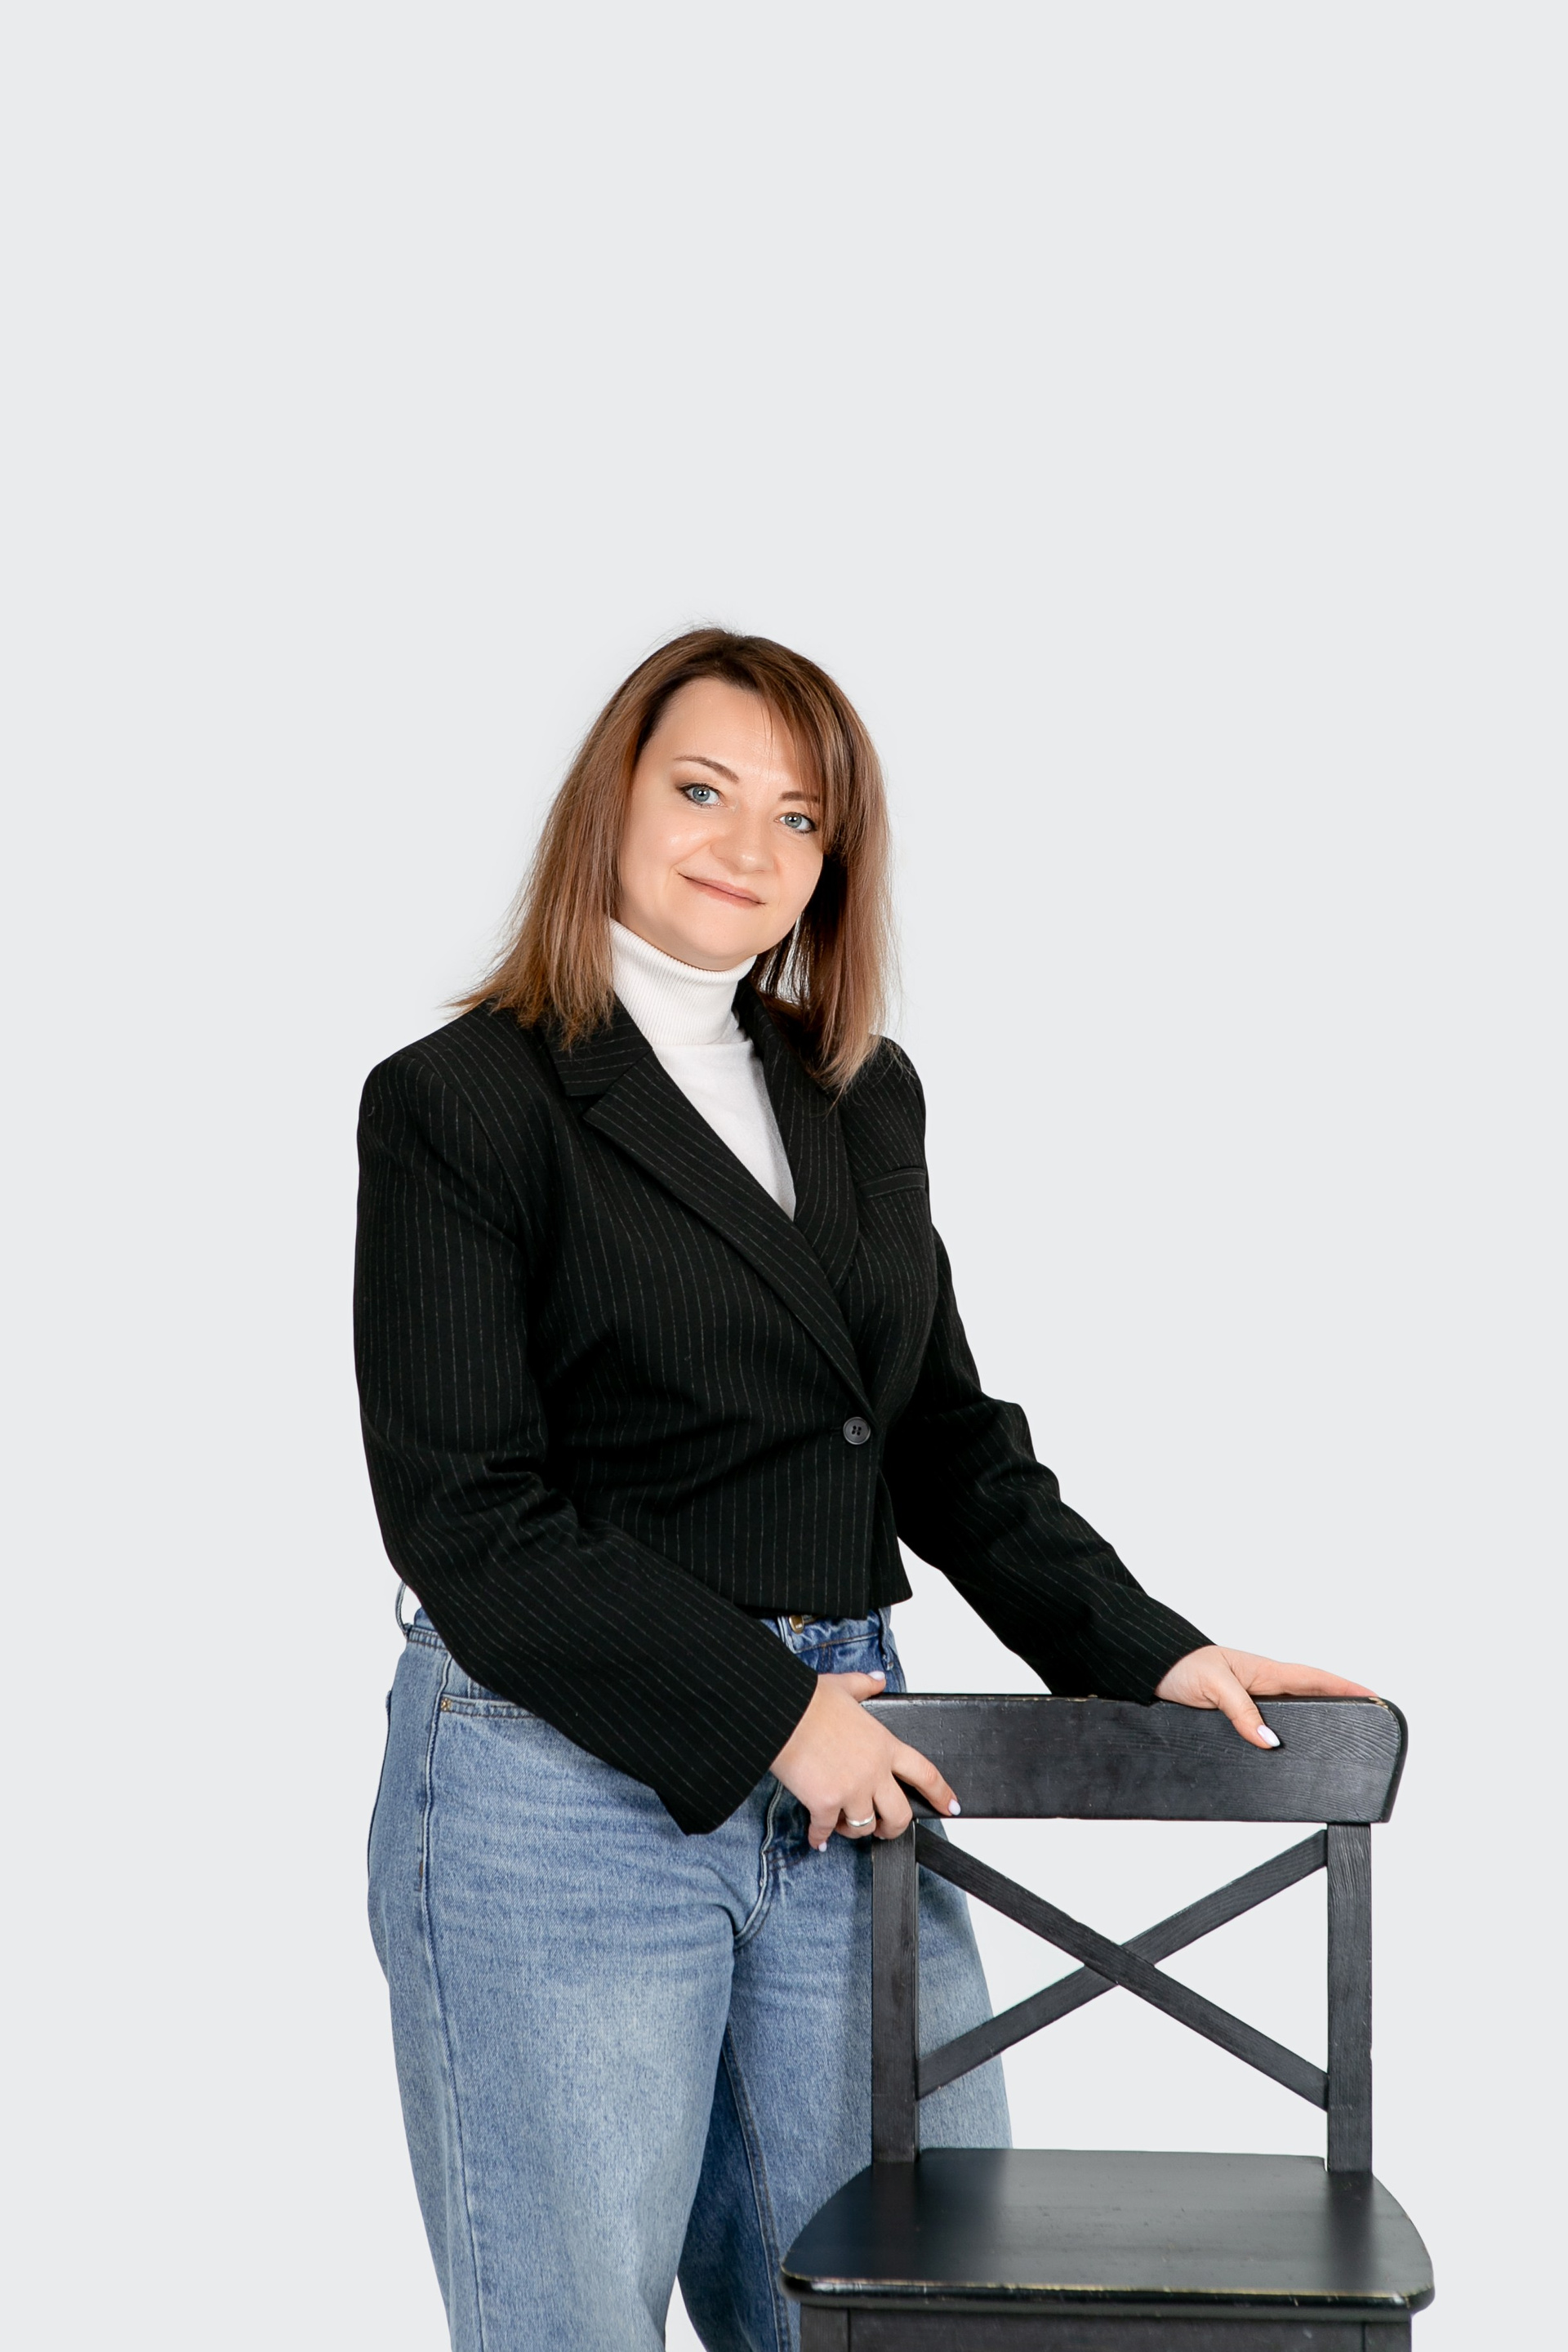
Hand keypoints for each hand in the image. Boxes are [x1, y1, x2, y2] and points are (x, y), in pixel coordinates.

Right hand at [770, 1670, 961, 1850]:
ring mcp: (851, 1790)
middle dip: (894, 1828)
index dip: (940, 1792)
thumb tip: (877, 1679)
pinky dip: (819, 1836)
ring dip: (853, 1830)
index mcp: (884, 1745)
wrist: (782, 1713)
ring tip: (840, 1823)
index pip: (924, 1773)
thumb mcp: (844, 1686)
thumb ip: (865, 1685)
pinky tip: (816, 1837)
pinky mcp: (825, 1804)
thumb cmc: (809, 1701)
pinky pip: (825, 1830)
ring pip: (864, 1826)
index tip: (950, 1805)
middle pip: (899, 1814)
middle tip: (884, 1829)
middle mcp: (873, 1771)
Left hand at [1155, 1645, 1376, 1748]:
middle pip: (1311, 1694)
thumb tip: (1269, 1740)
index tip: (1375, 1696)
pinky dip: (1284, 1731)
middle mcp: (1261, 1682)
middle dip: (1340, 1704)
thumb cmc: (1179, 1665)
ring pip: (1292, 1709)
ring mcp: (1250, 1696)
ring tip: (1340, 1738)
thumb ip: (1241, 1711)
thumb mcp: (1212, 1686)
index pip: (1314, 1678)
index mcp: (1264, 1671)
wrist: (1149, 1666)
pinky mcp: (1234, 1709)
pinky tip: (1288, 1747)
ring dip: (1315, 1717)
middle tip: (1368, 1721)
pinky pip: (1267, 1721)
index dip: (1345, 1687)